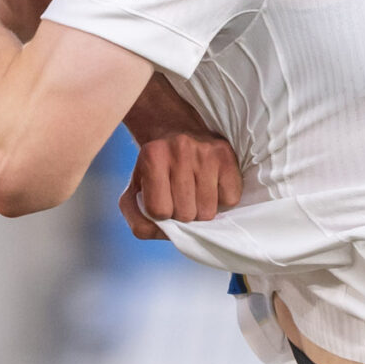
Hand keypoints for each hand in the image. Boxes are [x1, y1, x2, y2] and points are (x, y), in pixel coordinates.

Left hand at [117, 130, 241, 237]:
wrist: (176, 130)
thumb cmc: (155, 169)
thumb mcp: (134, 191)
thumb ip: (139, 220)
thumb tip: (164, 233)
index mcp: (152, 156)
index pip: (158, 210)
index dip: (161, 215)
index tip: (162, 203)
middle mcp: (179, 150)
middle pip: (186, 214)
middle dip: (182, 214)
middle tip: (180, 199)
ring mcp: (205, 153)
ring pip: (209, 211)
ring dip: (202, 210)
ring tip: (195, 193)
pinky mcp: (226, 157)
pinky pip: (230, 200)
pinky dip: (222, 201)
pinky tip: (211, 187)